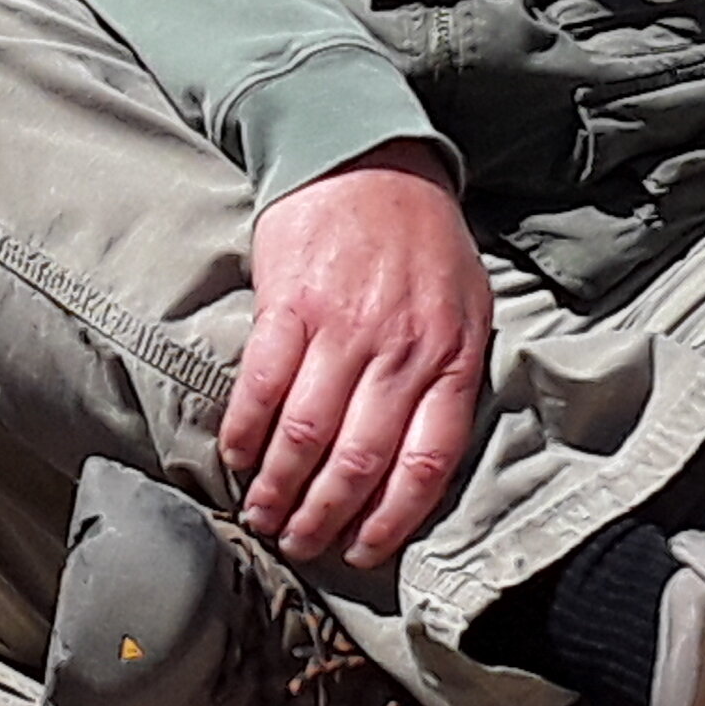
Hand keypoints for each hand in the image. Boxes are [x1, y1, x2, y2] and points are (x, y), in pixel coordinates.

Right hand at [221, 143, 492, 570]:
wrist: (364, 155)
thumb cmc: (420, 237)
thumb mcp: (467, 302)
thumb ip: (452, 374)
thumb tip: (423, 455)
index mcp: (450, 355)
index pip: (425, 461)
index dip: (391, 518)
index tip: (362, 550)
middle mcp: (399, 349)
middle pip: (358, 459)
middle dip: (324, 516)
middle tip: (299, 545)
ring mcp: (341, 327)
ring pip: (305, 432)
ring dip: (278, 487)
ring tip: (262, 516)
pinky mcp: (288, 303)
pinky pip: (261, 384)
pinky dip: (245, 430)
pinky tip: (237, 457)